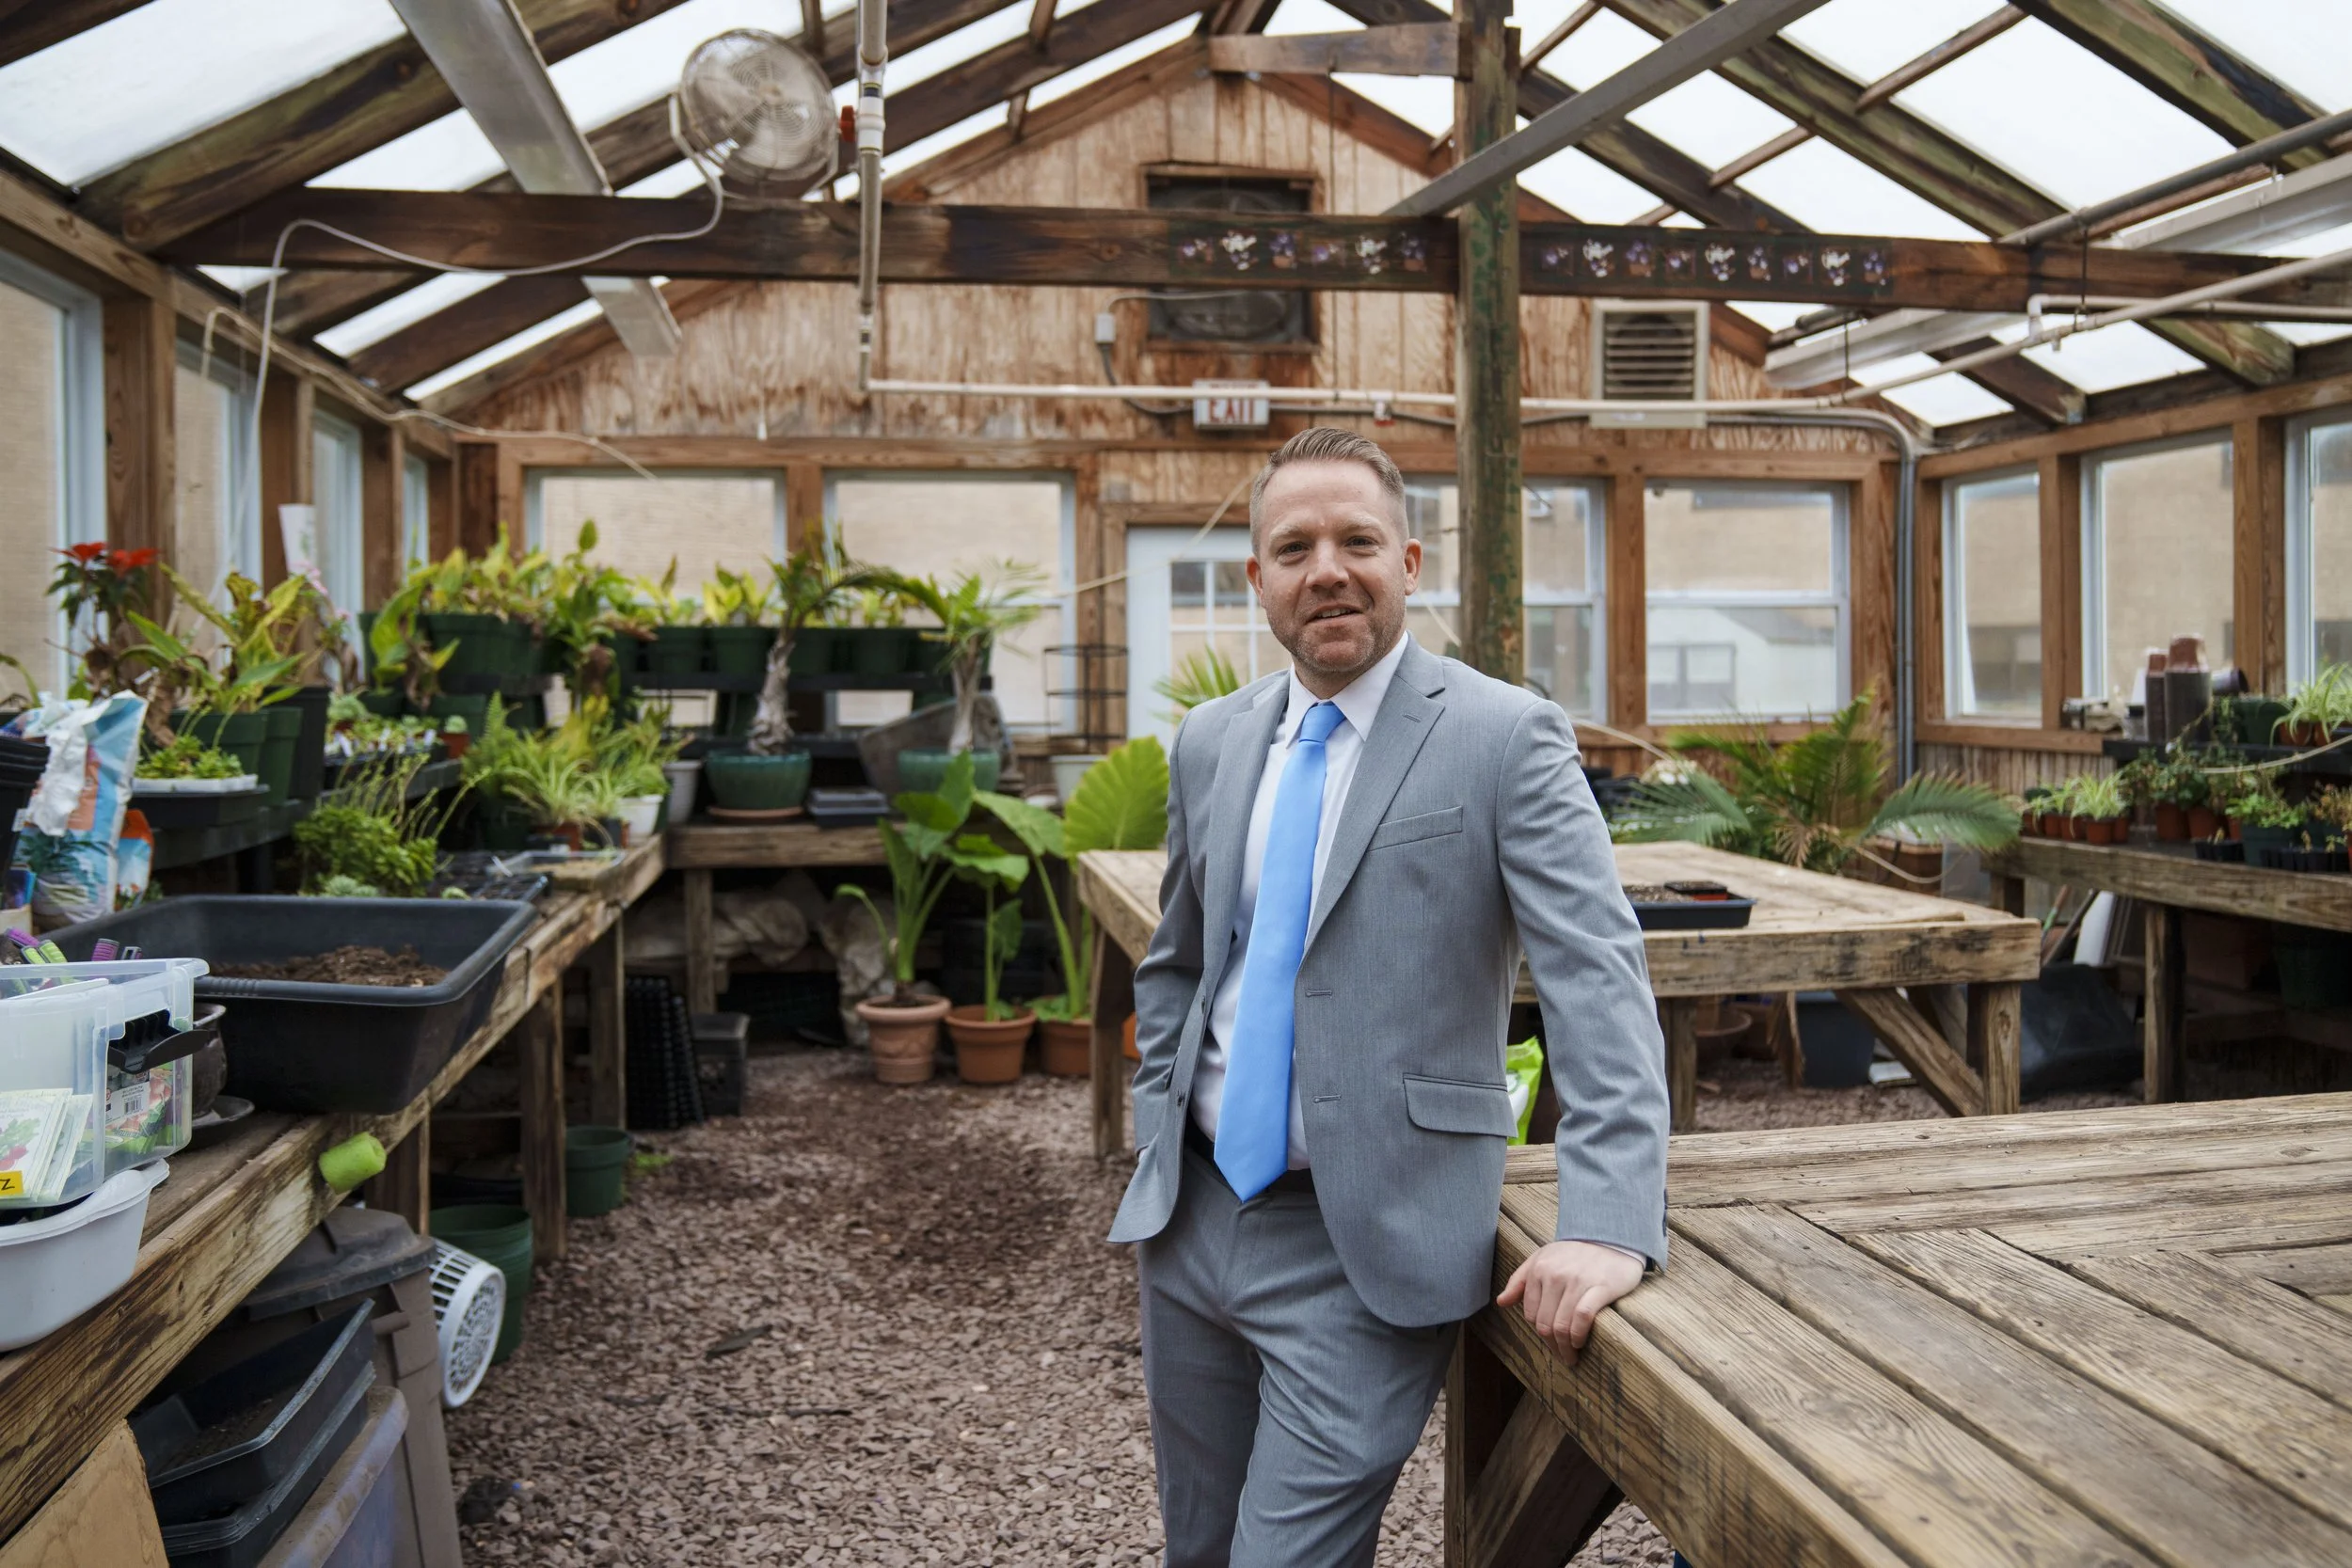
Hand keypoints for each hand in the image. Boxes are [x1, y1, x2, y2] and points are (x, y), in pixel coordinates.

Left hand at [1496, 1241, 1645, 1364]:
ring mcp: (1577, 1281)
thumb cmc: (1575, 1254)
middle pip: (1545, 1323)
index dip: (1539, 1332)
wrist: (1612, 1241)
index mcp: (1539, 1269)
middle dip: (1552, 1345)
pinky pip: (1582, 1318)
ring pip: (1562, 1325)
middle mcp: (1555, 1275)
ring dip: (1565, 1347)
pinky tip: (1580, 1342)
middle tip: (1562, 1356)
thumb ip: (1520, 1280)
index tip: (1550, 1341)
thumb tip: (1501, 1302)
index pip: (1531, 1313)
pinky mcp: (1600, 1287)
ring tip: (1571, 1355)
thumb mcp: (1543, 1258)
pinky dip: (1578, 1335)